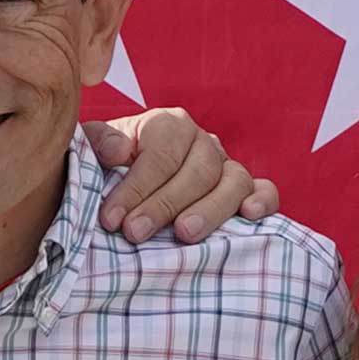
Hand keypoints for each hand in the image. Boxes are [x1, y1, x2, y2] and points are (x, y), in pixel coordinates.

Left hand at [90, 109, 277, 243]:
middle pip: (197, 170)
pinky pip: (266, 190)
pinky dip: (262, 200)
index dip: (136, 187)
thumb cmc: (109, 172)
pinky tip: (248, 216)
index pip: (160, 154)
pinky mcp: (247, 190)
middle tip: (135, 234)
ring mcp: (228, 166)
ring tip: (184, 235)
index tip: (111, 219)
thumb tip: (119, 151)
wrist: (126, 189)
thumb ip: (97, 144)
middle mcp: (203, 142)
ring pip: (233, 181)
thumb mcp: (92, 153)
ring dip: (211, 210)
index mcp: (169, 124)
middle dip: (165, 204)